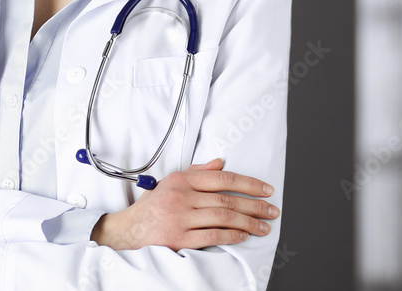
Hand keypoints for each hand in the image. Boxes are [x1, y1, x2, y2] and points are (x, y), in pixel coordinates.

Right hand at [90, 158, 278, 251]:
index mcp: (181, 180)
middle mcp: (181, 197)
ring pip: (223, 217)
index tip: (266, 190)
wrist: (128, 230)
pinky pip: (212, 236)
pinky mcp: (179, 238)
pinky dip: (231, 235)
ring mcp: (180, 218)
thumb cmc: (153, 207)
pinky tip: (243, 235)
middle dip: (254, 206)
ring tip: (264, 226)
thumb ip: (196, 173)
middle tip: (272, 210)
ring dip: (248, 222)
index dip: (248, 184)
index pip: (222, 179)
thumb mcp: (171, 183)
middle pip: (226, 200)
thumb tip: (220, 163)